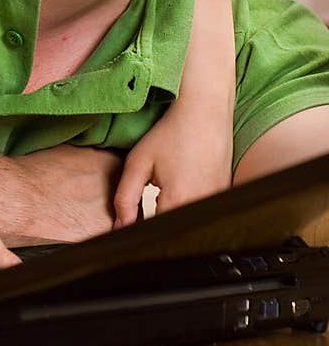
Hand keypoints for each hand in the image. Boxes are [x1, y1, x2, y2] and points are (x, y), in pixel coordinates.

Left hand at [113, 105, 231, 227]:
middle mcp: (201, 205)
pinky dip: (191, 203)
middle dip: (159, 224)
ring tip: (171, 187)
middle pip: (175, 231)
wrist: (205, 111)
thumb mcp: (138, 162)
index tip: (135, 220)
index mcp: (177, 201)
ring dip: (176, 214)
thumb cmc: (173, 132)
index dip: (141, 231)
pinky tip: (186, 183)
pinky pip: (204, 211)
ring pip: (190, 222)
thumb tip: (121, 227)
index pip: (155, 234)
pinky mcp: (225, 194)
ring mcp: (216, 201)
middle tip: (152, 199)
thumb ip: (125, 198)